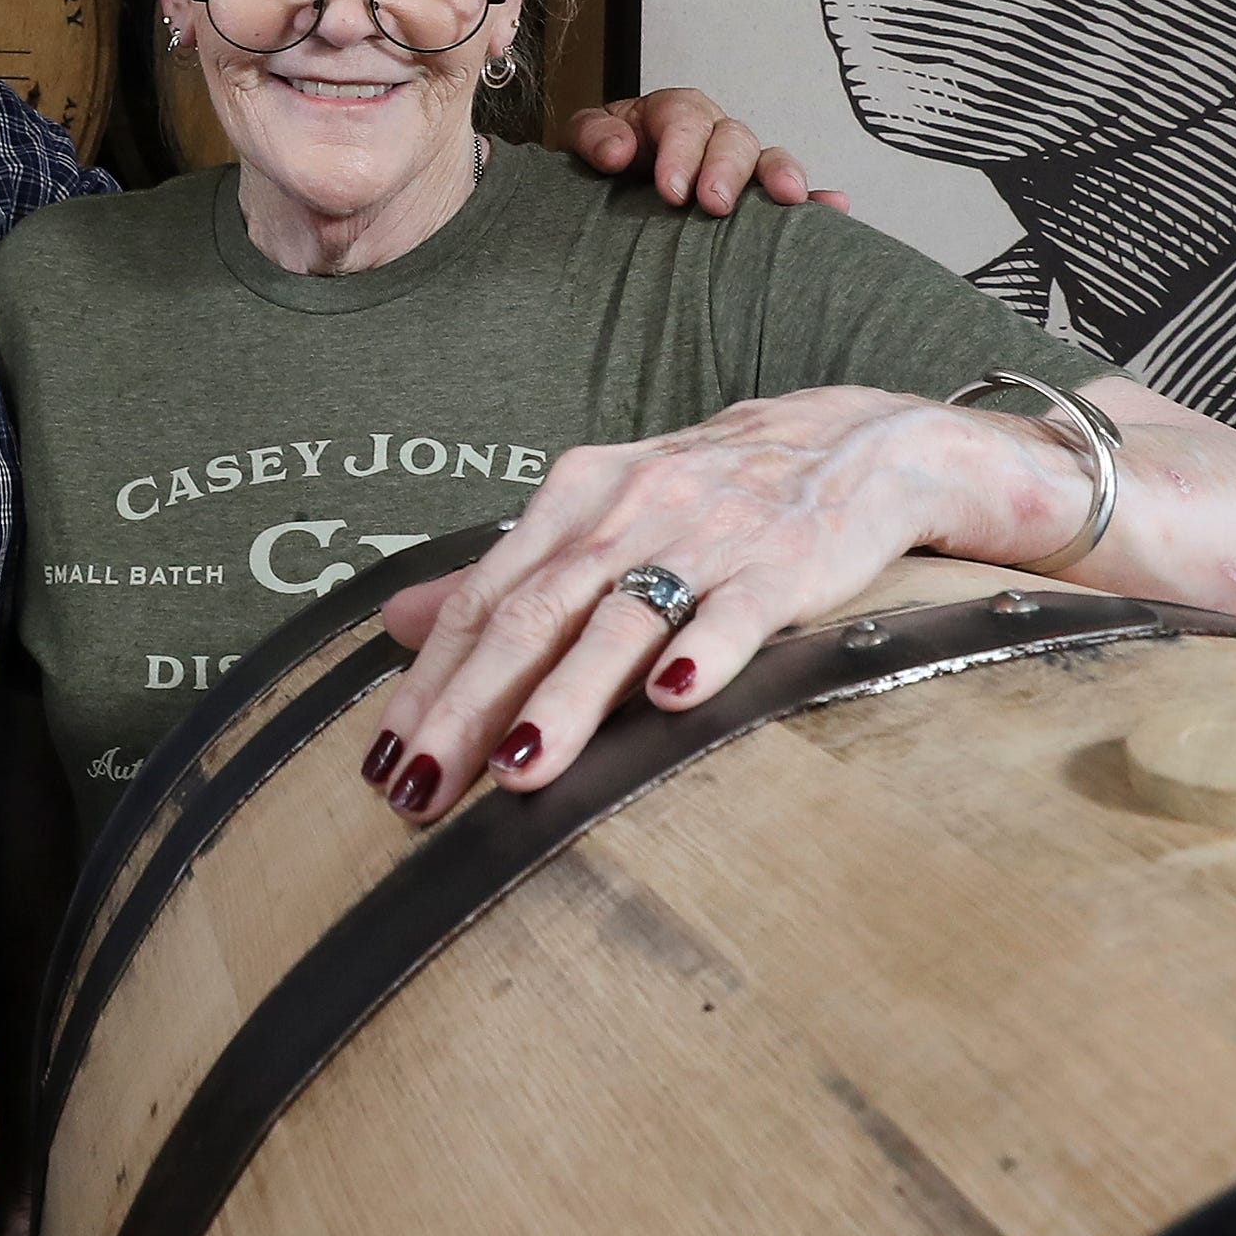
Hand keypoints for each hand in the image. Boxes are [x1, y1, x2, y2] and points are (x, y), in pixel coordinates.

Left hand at [358, 387, 992, 819]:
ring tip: (517, 772)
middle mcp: (629, 511)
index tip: (380, 762)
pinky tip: (673, 702)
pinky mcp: (784, 564)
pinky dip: (703, 654)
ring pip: (619, 621)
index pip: (481, 599)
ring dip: (566, 699)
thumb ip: (504, 571)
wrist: (855, 444)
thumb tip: (396, 623)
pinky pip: (737, 613)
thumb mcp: (598, 513)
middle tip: (418, 791)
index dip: (426, 682)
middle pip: (530, 615)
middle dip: (467, 708)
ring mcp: (707, 536)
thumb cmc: (709, 494)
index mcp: (574, 499)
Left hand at [562, 87, 848, 215]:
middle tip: (713, 203)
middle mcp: (712, 134)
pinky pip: (792, 194)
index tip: (670, 190)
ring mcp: (739, 166)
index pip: (682, 117)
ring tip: (787, 197)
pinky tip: (834, 206)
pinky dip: (815, 199)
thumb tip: (617, 152)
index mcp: (669, 114)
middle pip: (731, 137)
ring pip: (766, 159)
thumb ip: (594, 137)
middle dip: (725, 168)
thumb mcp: (585, 142)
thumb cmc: (601, 165)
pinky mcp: (757, 199)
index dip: (681, 149)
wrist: (605, 194)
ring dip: (779, 175)